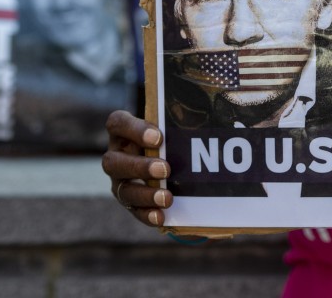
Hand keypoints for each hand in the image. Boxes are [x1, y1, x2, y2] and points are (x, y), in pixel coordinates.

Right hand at [102, 109, 171, 226]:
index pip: (117, 123)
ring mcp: (120, 180)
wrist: (170, 163)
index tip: (159, 137)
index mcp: (123, 132)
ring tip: (167, 197)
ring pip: (122, 189)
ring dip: (145, 193)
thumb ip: (180, 123)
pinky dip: (147, 214)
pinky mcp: (129, 200)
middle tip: (166, 169)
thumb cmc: (171, 137)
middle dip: (139, 166)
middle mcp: (117, 155)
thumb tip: (218, 116)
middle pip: (113, 162)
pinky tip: (161, 216)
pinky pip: (133, 210)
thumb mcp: (172, 127)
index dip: (134, 130)